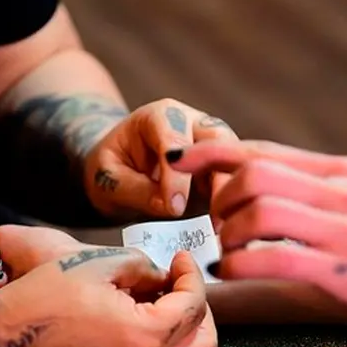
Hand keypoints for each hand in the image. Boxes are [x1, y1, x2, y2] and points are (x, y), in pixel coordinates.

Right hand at [0, 248, 215, 346]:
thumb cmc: (40, 300)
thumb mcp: (95, 264)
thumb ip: (142, 266)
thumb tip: (164, 277)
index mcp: (144, 338)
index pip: (193, 306)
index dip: (190, 276)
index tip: (180, 259)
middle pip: (203, 344)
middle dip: (198, 309)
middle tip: (178, 284)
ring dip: (180, 330)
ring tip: (154, 301)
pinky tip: (136, 324)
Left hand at [83, 98, 236, 219]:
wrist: (119, 174)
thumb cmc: (110, 170)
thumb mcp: (108, 180)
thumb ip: (136, 190)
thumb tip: (173, 208)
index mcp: (163, 116)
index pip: (176, 141)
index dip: (177, 177)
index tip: (174, 208)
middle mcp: (196, 125)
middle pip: (220, 142)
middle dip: (220, 178)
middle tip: (216, 216)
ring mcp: (215, 147)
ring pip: (237, 162)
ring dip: (235, 194)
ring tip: (226, 227)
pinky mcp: (224, 171)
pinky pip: (238, 185)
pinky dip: (237, 207)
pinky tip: (230, 230)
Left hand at [170, 140, 346, 346]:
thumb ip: (324, 199)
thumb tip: (270, 196)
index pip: (264, 150)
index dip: (212, 153)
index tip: (179, 162)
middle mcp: (346, 192)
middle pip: (253, 174)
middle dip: (218, 201)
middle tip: (213, 229)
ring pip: (260, 211)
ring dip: (228, 235)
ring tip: (226, 255)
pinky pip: (276, 258)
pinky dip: (241, 265)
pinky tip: (231, 275)